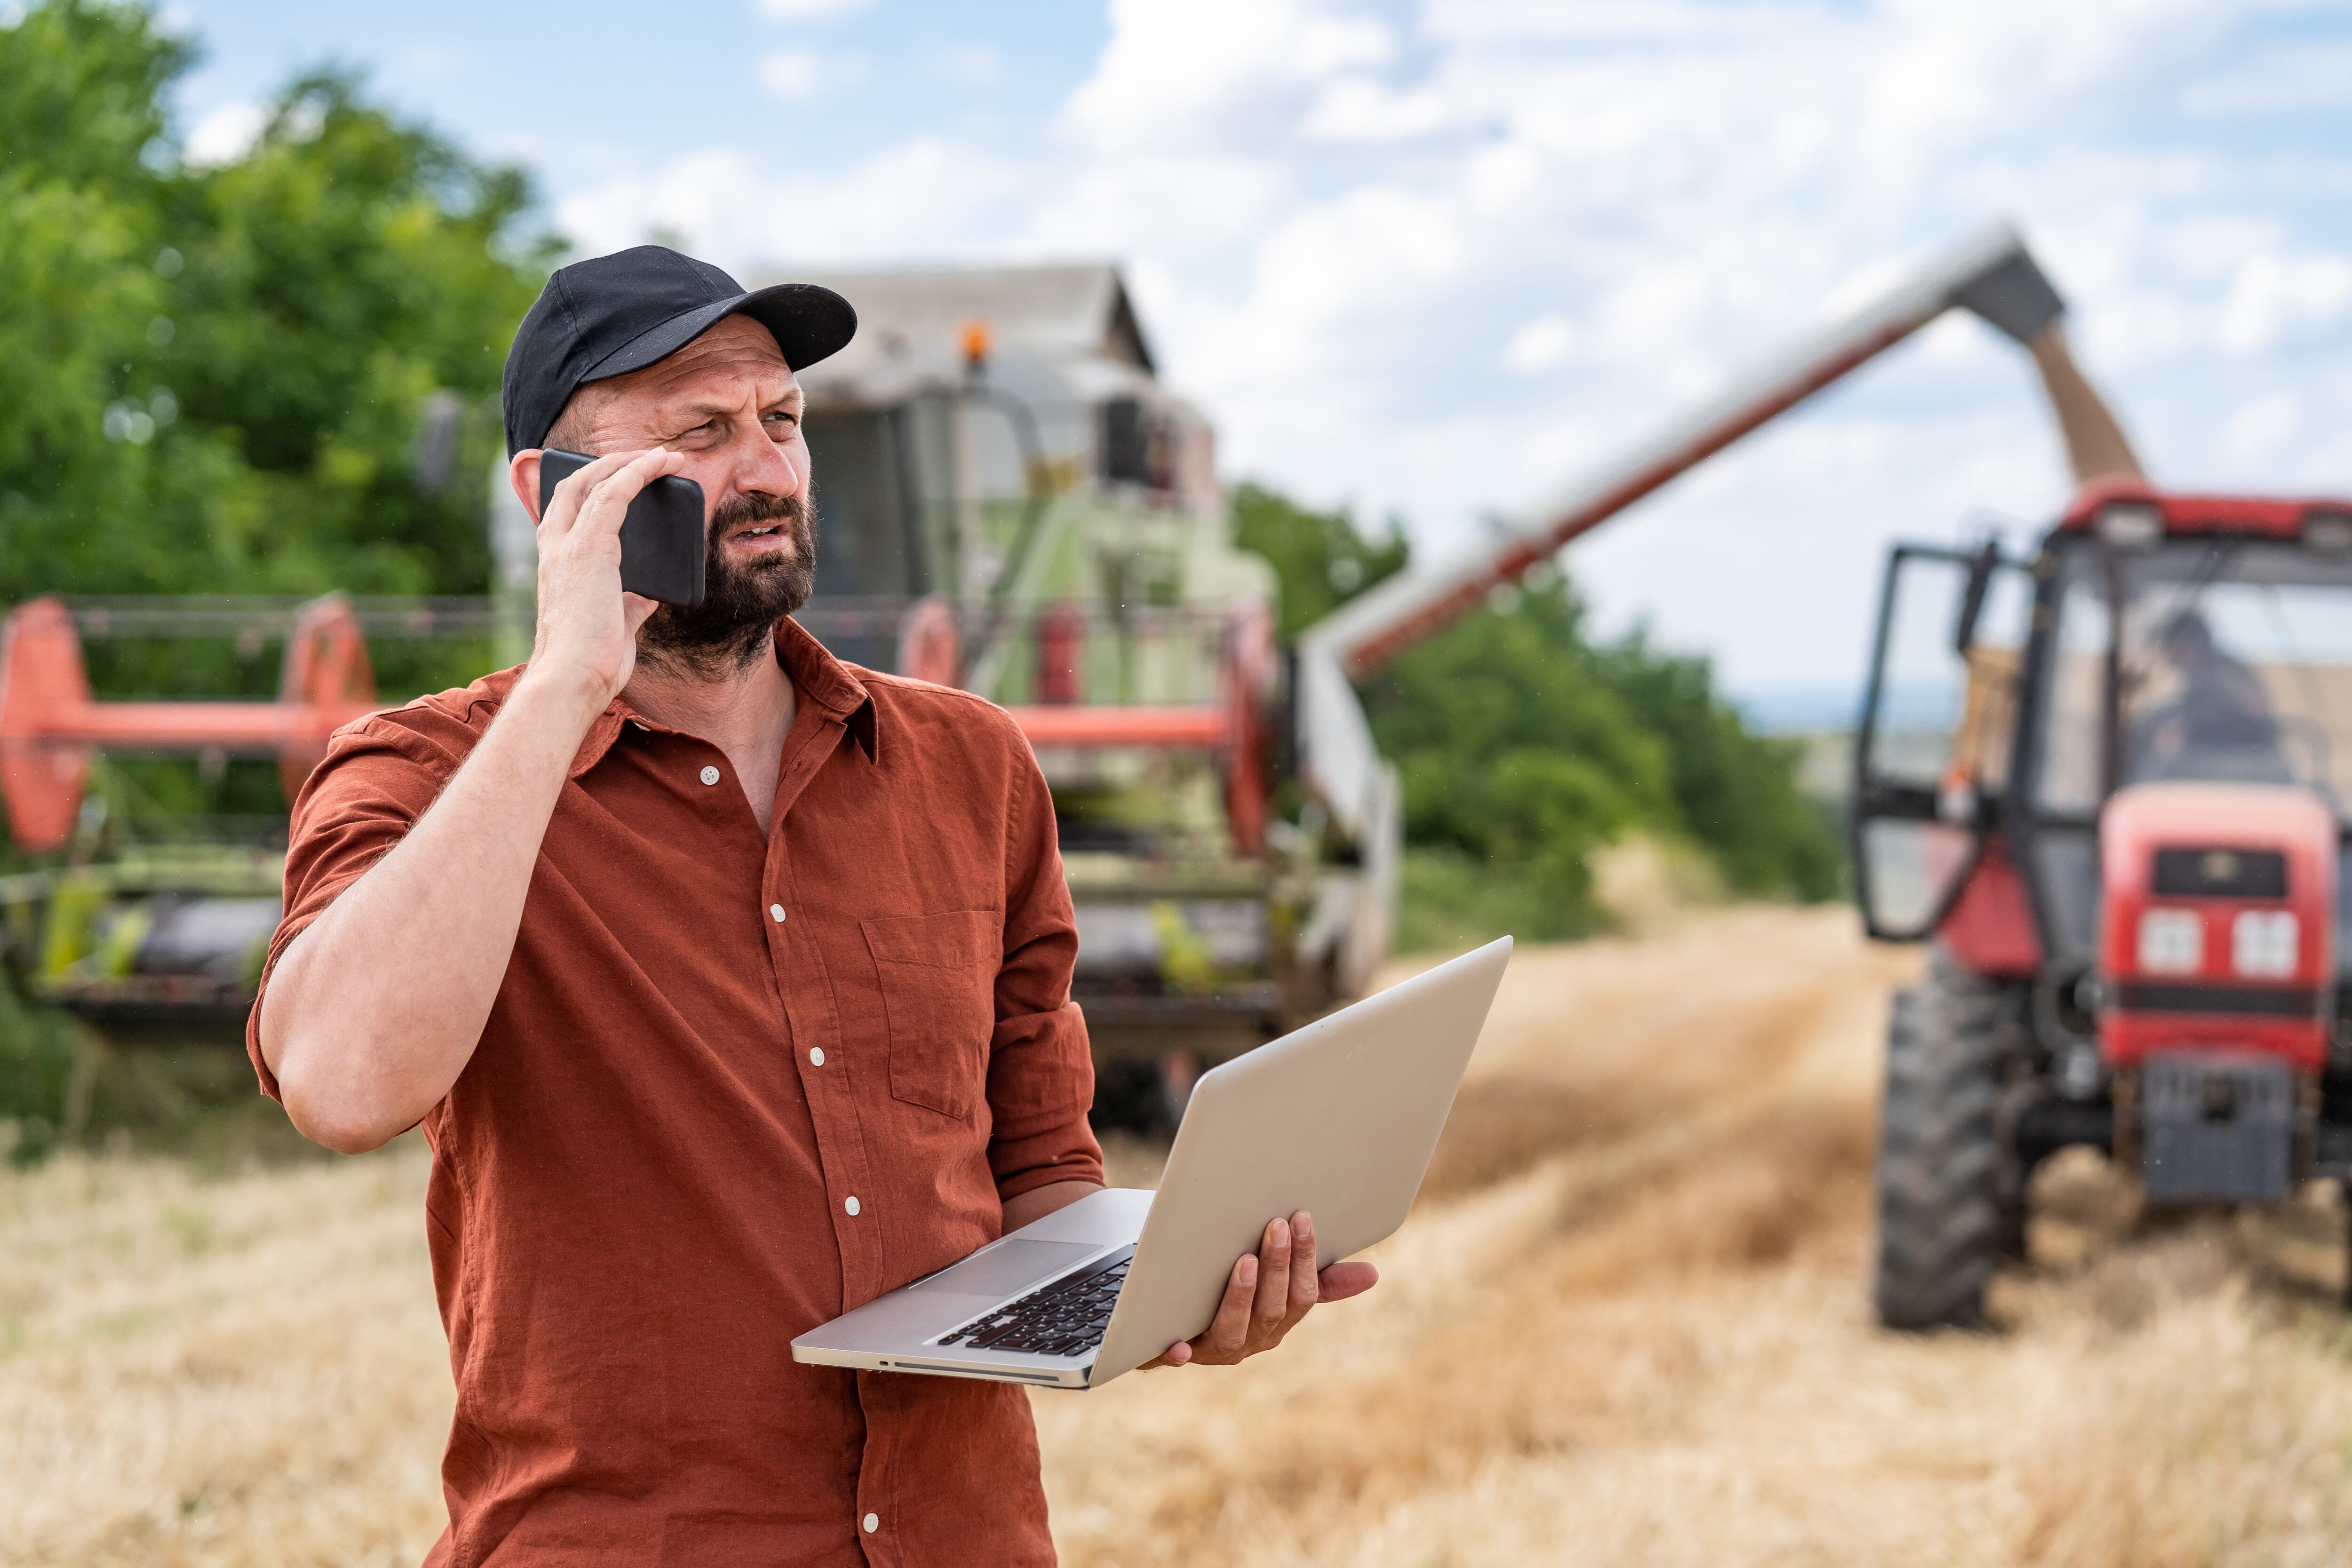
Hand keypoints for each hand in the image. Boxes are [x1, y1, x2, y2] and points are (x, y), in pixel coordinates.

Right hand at [524, 446, 684, 707]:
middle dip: (609, 464)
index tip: (620, 476)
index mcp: (556, 564)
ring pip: (595, 482)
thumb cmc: (589, 662)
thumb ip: (628, 603)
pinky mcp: (590, 549)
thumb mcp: (613, 624)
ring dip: (630, 462)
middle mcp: (555, 548)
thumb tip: (649, 594)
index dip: (591, 485)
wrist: (572, 680)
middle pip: (575, 485)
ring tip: (663, 456)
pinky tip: (661, 464)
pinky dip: (638, 472)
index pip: (567, 509)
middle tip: (646, 458)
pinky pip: (615, 493)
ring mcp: (568, 545)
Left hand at [1143, 1211, 1376, 1369]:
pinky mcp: (1174, 1354)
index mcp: (1279, 1322)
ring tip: (1244, 1262)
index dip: (1305, 1259)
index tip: (1302, 1217)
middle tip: (1275, 1225)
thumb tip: (1373, 1275)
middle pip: (1272, 1310)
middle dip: (1278, 1267)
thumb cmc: (1235, 1297)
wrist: (1171, 1324)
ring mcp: (1213, 1350)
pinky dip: (1178, 1353)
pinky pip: (1175, 1358)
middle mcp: (1251, 1340)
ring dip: (1241, 1298)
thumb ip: (1321, 1282)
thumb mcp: (1279, 1287)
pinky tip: (1177, 1346)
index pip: (1303, 1296)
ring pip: (1233, 1331)